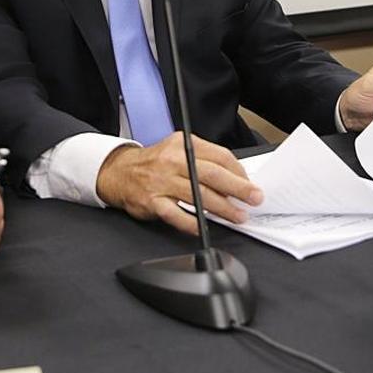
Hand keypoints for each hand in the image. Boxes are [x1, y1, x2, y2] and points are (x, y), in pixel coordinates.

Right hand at [94, 132, 262, 234]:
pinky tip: (204, 228)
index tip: (250, 184)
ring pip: (198, 195)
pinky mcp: (152, 201)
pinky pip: (176, 214)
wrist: (118, 172)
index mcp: (182, 145)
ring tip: (236, 216)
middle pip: (212, 174)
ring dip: (222, 208)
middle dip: (238, 188)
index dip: (239, 172)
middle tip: (254, 199)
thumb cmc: (154, 164)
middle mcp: (172, 160)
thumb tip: (235, 181)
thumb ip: (203, 161)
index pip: (219, 156)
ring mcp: (161, 181)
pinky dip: (192, 223)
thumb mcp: (177, 151)